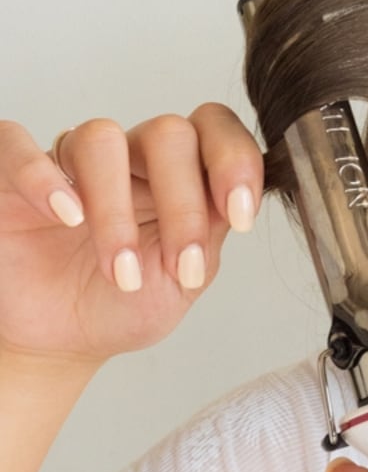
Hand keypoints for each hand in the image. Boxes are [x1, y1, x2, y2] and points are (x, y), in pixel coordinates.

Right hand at [0, 104, 262, 363]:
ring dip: (118, 210)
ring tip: (119, 272)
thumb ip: (211, 236)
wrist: (62, 342)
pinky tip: (67, 217)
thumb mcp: (183, 281)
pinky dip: (42, 177)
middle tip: (182, 268)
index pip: (214, 129)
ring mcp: (71, 161)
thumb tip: (238, 203)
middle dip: (183, 205)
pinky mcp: (10, 174)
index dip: (235, 161)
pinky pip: (17, 144)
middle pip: (168, 134)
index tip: (241, 216)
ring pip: (102, 139)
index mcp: (179, 174)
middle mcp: (129, 158)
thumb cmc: (124, 305)